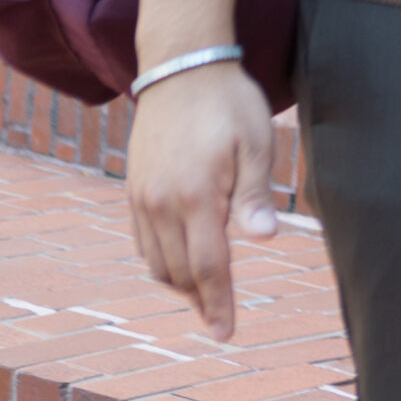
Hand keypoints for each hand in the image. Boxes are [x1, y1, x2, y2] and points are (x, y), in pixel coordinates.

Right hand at [124, 61, 279, 340]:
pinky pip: (143, 241)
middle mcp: (161, 203)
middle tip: (220, 320)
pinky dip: (160, 261)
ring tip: (205, 296)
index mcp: (196, 196)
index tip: (225, 332)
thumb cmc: (230, 103)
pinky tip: (180, 262)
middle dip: (200, 300)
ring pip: (156, 261)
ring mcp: (142, 197)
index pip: (208, 265)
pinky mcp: (134, 188)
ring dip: (180, 283)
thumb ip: (255, 194)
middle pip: (179, 272)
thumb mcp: (256, 143)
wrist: (182, 68)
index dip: (218, 302)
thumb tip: (266, 237)